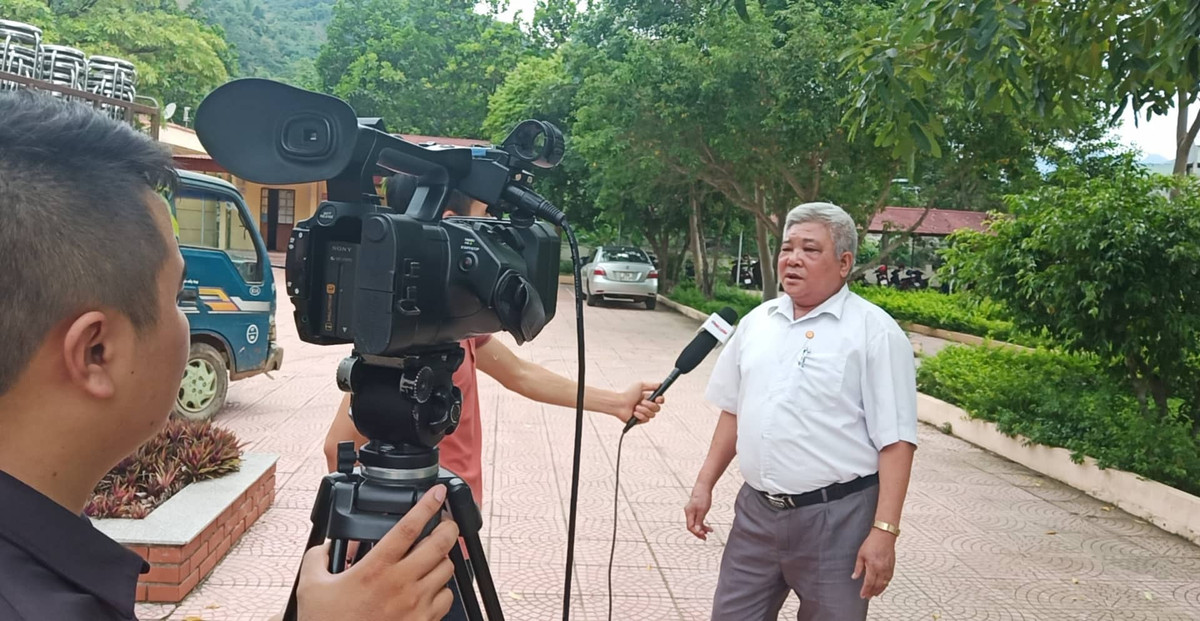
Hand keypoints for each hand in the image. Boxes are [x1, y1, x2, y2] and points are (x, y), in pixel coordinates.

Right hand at [296, 484, 458, 620]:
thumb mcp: (311, 587)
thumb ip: (318, 558)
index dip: (428, 505)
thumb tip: (327, 546)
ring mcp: (416, 605)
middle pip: (440, 544)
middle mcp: (401, 584)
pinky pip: (447, 598)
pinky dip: (442, 589)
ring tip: (434, 556)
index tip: (437, 493)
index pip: (409, 527)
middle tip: (445, 522)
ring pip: (447, 569)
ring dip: (444, 558)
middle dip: (449, 527)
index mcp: (375, 569)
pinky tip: (430, 587)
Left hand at [615, 381, 663, 423]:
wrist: (619, 404)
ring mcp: (644, 413)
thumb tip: (660, 384)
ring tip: (636, 407)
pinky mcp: (640, 420)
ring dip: (644, 410)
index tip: (658, 399)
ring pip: (652, 415)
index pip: (660, 400)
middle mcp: (647, 406)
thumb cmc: (627, 394)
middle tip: (642, 402)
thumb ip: (652, 385)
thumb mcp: (640, 385)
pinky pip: (646, 419)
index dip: (661, 400)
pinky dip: (640, 415)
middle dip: (650, 405)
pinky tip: (634, 413)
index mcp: (648, 398)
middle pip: (658, 408)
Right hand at [684, 485, 714, 540]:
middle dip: (699, 532)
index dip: (696, 532)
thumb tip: (697, 531)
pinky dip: (702, 524)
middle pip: (692, 526)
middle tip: (705, 538)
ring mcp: (692, 512)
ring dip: (702, 528)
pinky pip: (698, 520)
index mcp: (689, 513)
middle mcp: (689, 513)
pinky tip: (708, 527)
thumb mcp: (702, 511)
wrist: (703, 488)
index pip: (690, 527)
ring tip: (710, 531)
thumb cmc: (702, 498)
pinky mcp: (695, 511)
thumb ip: (699, 521)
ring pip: (695, 524)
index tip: (703, 535)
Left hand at [852, 527, 895, 598]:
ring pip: (884, 584)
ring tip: (874, 594)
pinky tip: (882, 586)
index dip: (865, 590)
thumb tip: (854, 577)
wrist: (884, 536)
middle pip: (877, 585)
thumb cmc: (872, 543)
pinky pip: (889, 579)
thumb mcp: (861, 554)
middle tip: (867, 597)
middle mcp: (882, 569)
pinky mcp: (892, 567)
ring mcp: (888, 568)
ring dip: (879, 590)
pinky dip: (885, 585)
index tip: (862, 595)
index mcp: (873, 566)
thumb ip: (858, 567)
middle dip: (872, 592)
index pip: (869, 582)